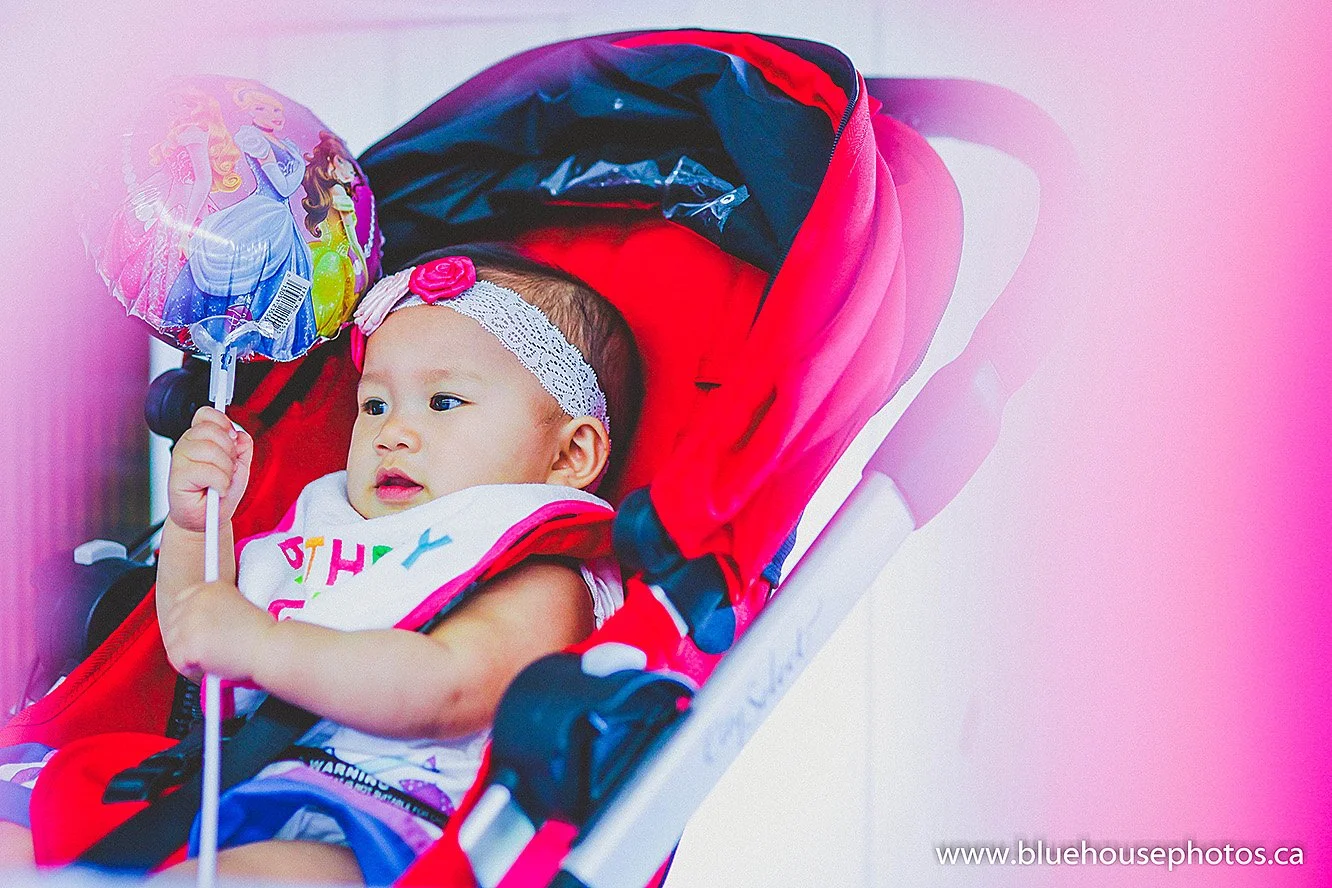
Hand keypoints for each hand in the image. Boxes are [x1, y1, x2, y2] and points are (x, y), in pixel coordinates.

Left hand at [158, 580, 270, 683]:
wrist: (269, 647)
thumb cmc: (262, 633)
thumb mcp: (239, 606)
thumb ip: (216, 608)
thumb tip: (204, 622)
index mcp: (209, 588)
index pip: (182, 599)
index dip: (189, 618)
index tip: (198, 629)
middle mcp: (195, 601)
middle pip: (173, 621)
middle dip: (186, 637)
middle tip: (207, 647)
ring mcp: (188, 622)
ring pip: (173, 643)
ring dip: (188, 653)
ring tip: (212, 656)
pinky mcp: (187, 644)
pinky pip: (177, 661)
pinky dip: (191, 668)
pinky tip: (210, 664)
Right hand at [168, 407, 252, 532]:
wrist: (209, 519)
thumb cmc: (220, 493)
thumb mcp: (239, 467)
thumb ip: (242, 448)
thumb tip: (241, 435)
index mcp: (199, 439)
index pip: (205, 414)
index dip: (222, 422)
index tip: (232, 438)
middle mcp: (187, 446)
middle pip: (211, 430)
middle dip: (229, 451)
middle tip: (227, 469)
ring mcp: (179, 460)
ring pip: (210, 449)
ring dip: (225, 470)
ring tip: (221, 482)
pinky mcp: (177, 477)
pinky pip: (208, 471)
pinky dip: (220, 483)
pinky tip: (217, 489)